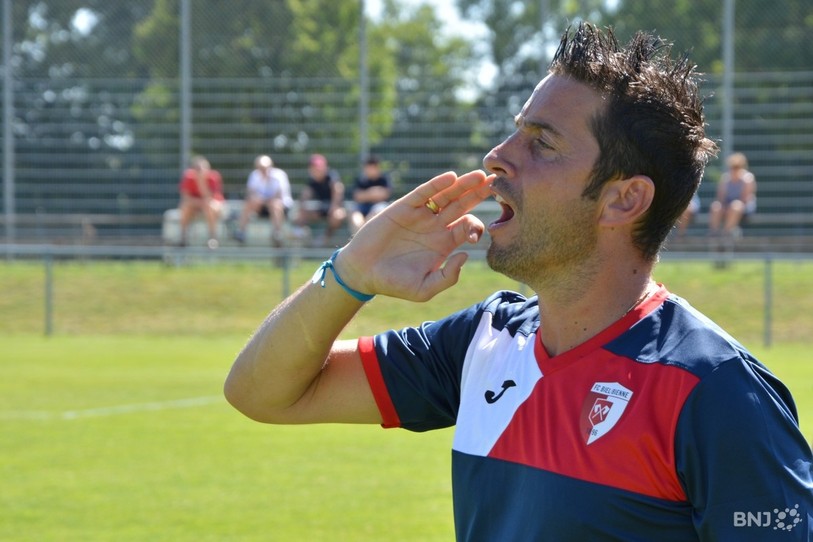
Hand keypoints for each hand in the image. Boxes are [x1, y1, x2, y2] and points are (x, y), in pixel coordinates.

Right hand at [336, 170, 493, 301]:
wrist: (363, 273)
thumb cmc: (394, 283)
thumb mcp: (424, 289)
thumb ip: (447, 278)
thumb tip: (465, 256)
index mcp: (444, 243)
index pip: (468, 227)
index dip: (476, 226)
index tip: (474, 235)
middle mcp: (435, 226)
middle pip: (463, 205)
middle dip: (478, 194)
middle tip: (495, 183)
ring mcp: (421, 215)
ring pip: (447, 195)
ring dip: (463, 185)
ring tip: (479, 176)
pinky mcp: (403, 207)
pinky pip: (424, 192)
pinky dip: (436, 184)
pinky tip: (450, 178)